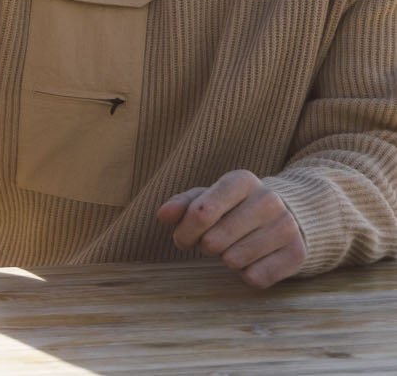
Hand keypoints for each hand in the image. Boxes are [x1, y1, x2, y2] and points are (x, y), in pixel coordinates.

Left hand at [157, 169, 306, 288]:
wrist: (287, 215)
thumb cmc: (235, 207)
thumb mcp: (209, 198)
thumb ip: (183, 205)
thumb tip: (162, 215)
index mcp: (241, 180)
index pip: (201, 212)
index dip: (185, 232)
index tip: (182, 240)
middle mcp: (268, 199)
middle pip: (215, 241)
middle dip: (206, 247)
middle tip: (212, 243)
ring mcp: (286, 225)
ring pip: (235, 261)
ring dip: (227, 260)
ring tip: (235, 248)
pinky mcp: (297, 253)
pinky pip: (257, 278)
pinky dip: (248, 275)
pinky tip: (254, 260)